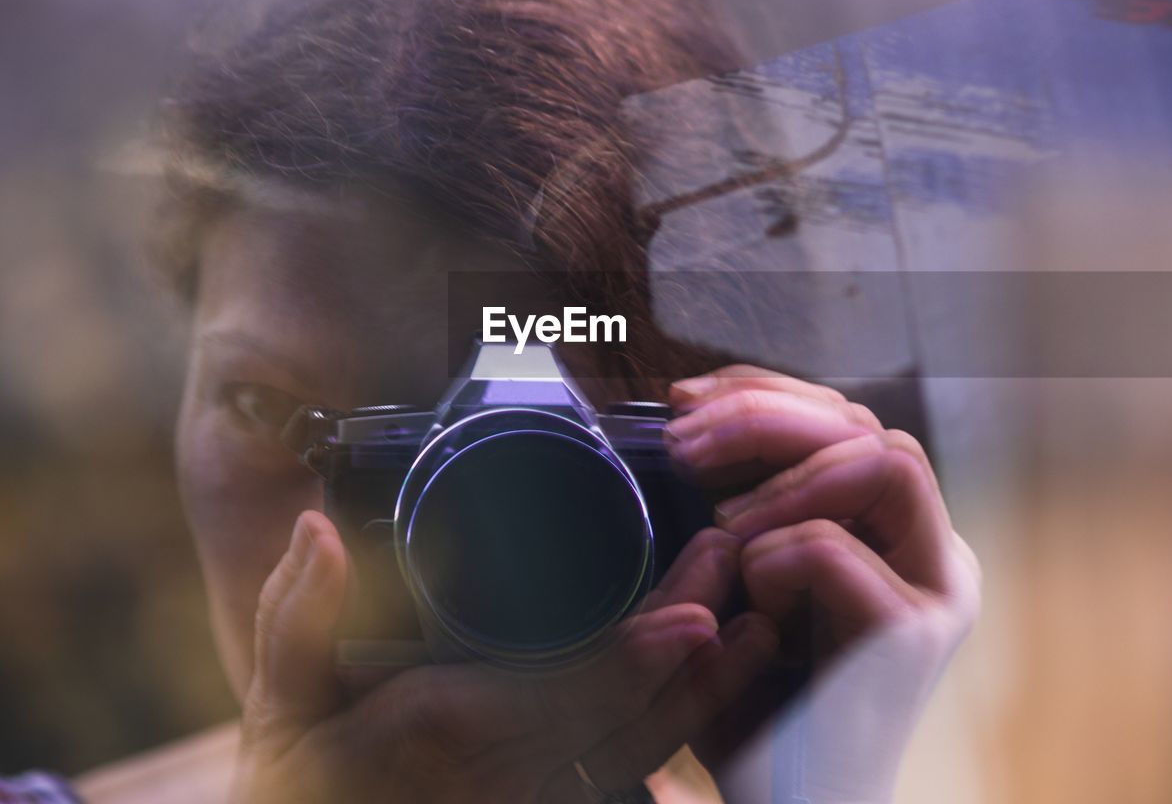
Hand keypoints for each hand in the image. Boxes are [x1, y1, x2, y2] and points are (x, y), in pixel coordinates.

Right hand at [232, 510, 777, 803]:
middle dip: (696, 654)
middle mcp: (509, 776)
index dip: (641, 657)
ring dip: (704, 693)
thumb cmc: (306, 779)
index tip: (699, 613)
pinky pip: (630, 776)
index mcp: (451, 728)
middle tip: (739, 580)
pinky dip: (679, 730)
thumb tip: (317, 528)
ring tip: (755, 631)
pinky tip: (714, 683)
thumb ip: (297, 613)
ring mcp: (536, 799)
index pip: (567, 695)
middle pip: (630, 719)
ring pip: (644, 753)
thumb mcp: (283, 699)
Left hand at [666, 366, 980, 802]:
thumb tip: (690, 412)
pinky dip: (770, 562)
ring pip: (882, 460)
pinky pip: (830, 548)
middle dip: (764, 416)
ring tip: (724, 528)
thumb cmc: (754, 704)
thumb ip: (737, 501)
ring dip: (782, 481)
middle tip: (684, 444)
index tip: (683, 402)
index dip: (764, 393)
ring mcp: (937, 590)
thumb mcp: (736, 580)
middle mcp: (932, 552)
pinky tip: (754, 612)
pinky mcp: (914, 634)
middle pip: (868, 424)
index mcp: (897, 533)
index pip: (846, 420)